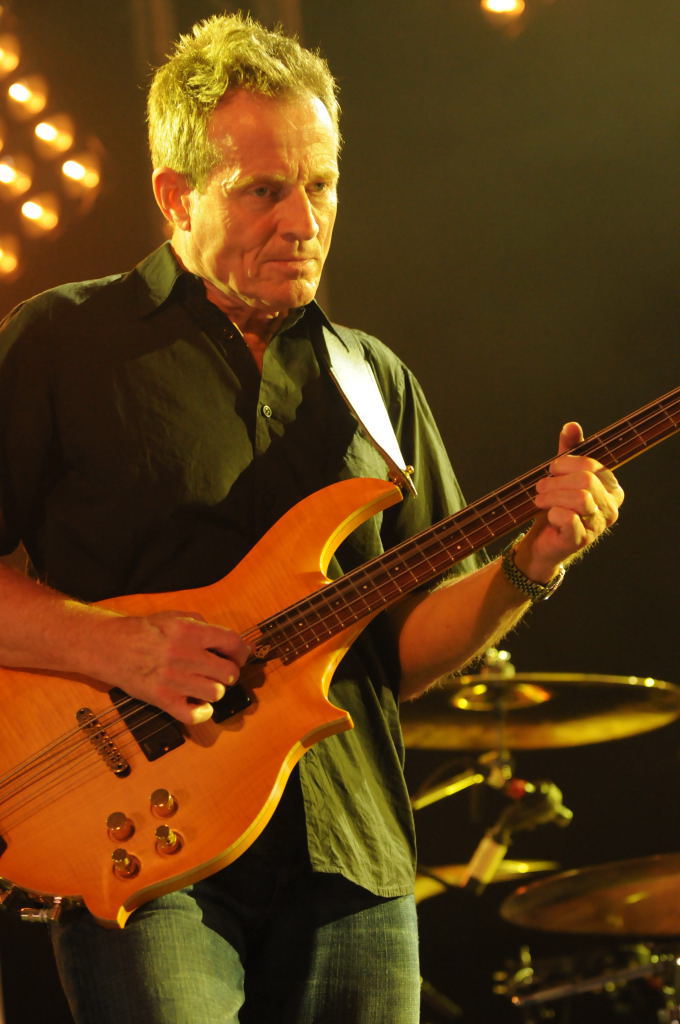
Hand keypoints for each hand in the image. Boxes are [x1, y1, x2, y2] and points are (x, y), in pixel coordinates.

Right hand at [95, 610, 250, 724]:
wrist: (110, 647)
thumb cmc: (143, 632)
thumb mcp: (174, 616)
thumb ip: (202, 624)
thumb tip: (228, 641)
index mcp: (189, 631)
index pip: (232, 642)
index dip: (242, 651)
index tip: (241, 656)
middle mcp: (184, 654)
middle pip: (228, 672)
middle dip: (229, 673)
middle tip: (221, 672)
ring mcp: (173, 679)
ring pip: (215, 693)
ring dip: (214, 691)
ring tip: (205, 686)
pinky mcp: (162, 699)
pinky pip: (195, 715)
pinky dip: (201, 713)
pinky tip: (198, 704)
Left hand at [517, 422, 624, 579]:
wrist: (542, 541)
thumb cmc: (556, 506)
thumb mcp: (561, 475)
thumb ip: (568, 451)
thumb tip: (572, 426)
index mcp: (611, 488)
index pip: (592, 466)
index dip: (567, 464)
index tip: (551, 469)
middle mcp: (611, 507)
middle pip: (586, 481)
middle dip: (556, 481)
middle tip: (540, 487)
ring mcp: (598, 525)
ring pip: (581, 499)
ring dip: (552, 496)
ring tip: (540, 500)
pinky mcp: (581, 539)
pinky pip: (570, 519)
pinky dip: (553, 513)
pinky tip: (548, 515)